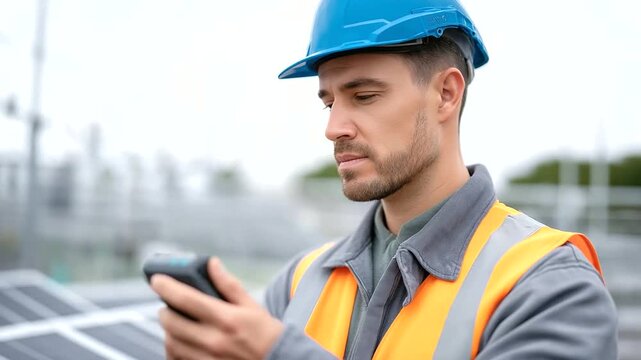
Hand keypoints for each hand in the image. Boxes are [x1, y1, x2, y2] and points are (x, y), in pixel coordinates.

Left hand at [150, 257, 283, 359]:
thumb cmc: (266, 334)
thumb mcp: (252, 306)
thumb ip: (229, 285)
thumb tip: (212, 264)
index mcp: (227, 319)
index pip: (186, 299)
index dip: (167, 286)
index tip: (157, 279)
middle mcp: (214, 341)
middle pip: (172, 322)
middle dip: (165, 310)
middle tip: (167, 304)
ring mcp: (207, 359)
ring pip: (171, 343)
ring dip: (168, 330)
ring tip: (175, 322)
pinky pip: (176, 359)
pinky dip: (173, 348)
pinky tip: (180, 341)